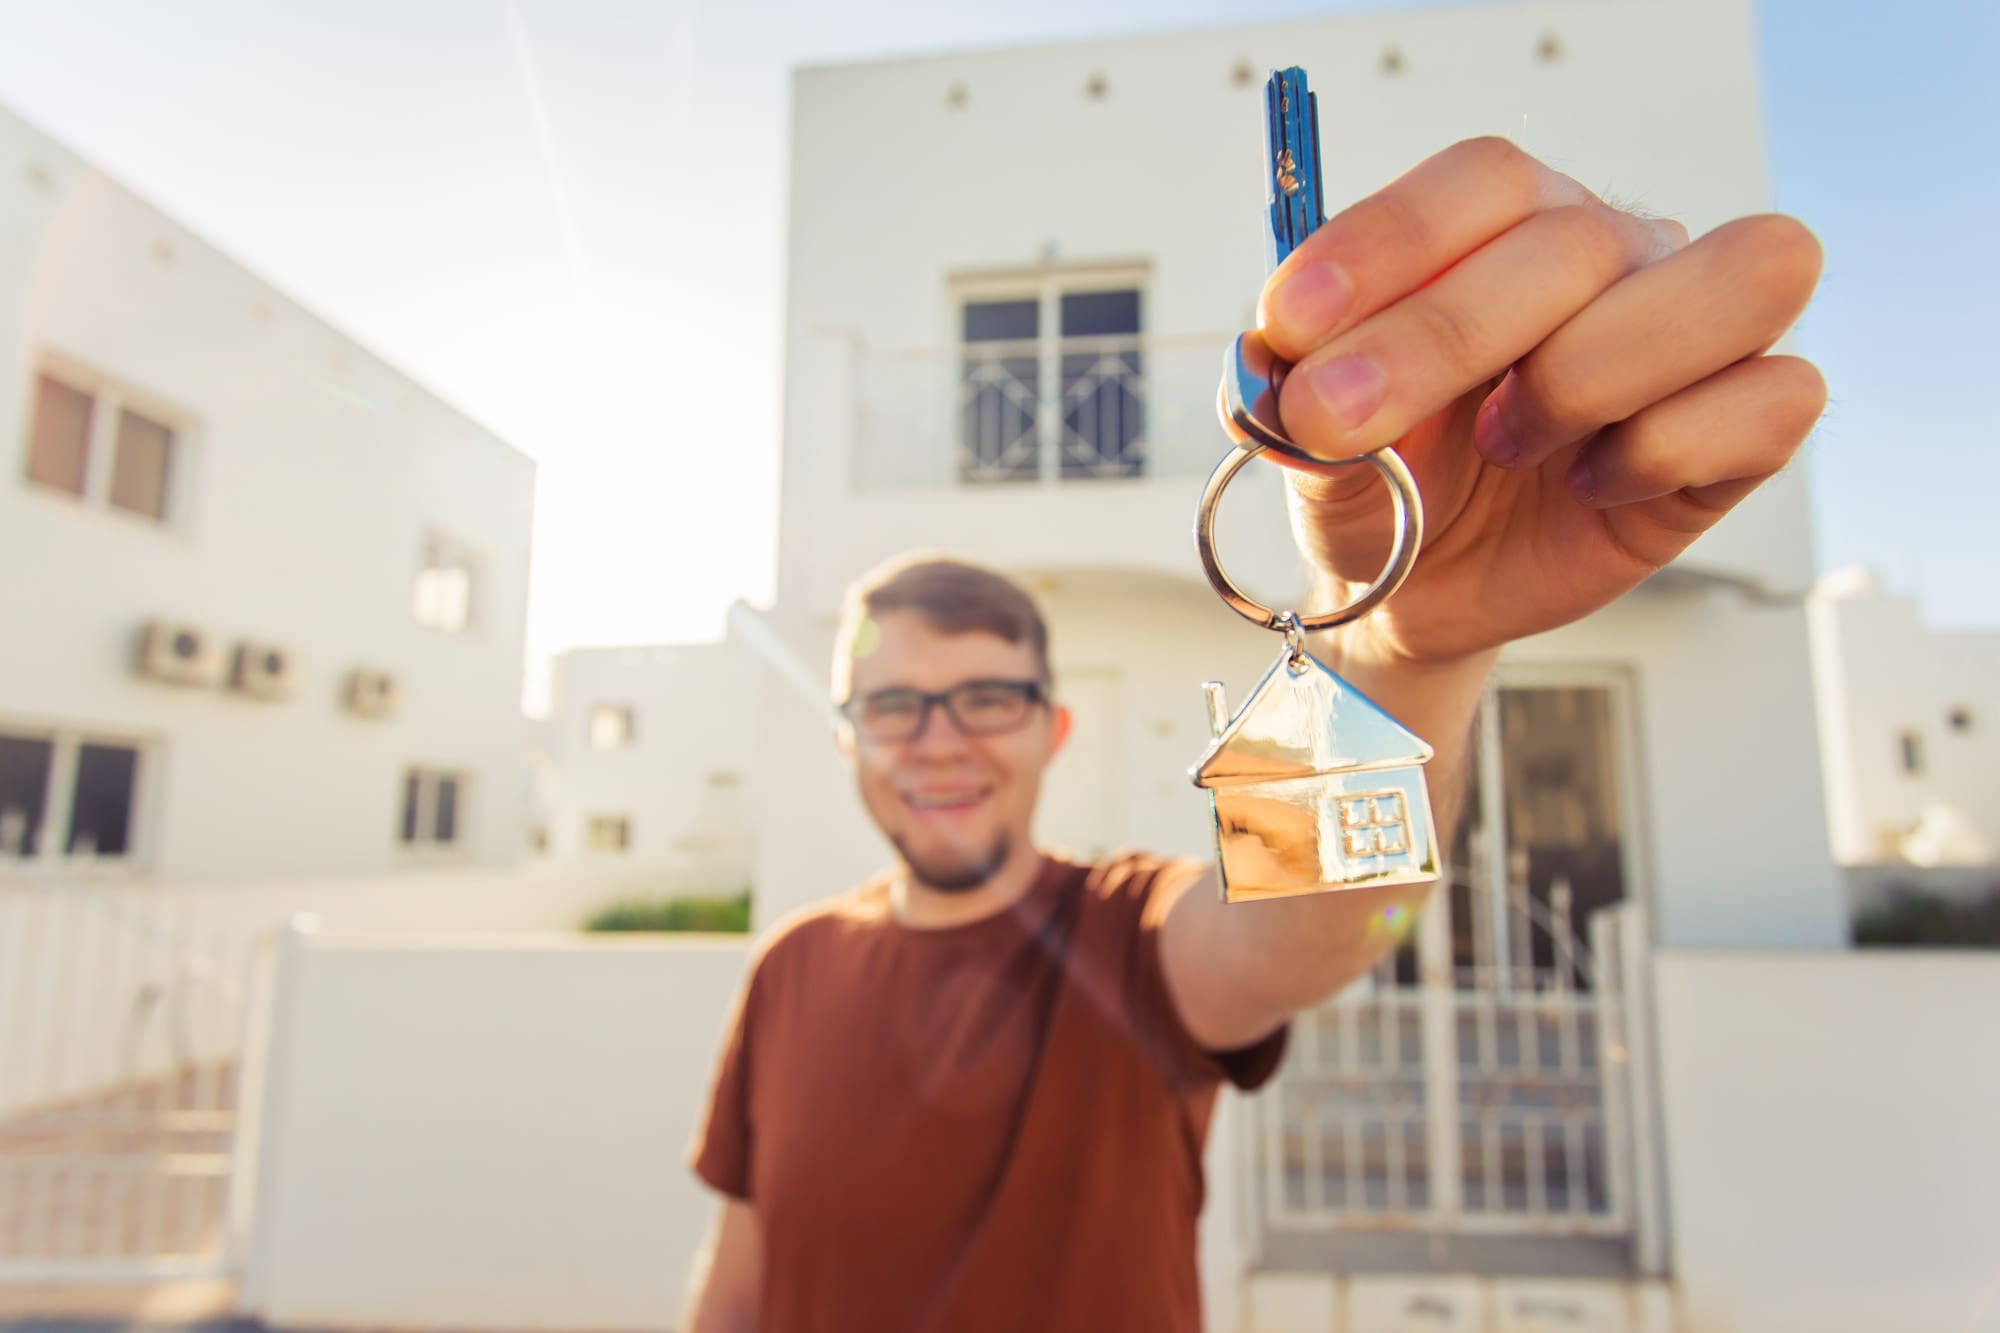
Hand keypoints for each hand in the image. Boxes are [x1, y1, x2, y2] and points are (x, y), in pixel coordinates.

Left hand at [1256, 136, 1825, 666]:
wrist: (1422, 591)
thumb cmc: (1384, 487)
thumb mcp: (1314, 446)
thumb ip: (1297, 396)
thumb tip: (1280, 365)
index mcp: (1508, 223)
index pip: (1484, 180)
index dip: (1387, 242)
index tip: (1293, 323)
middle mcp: (1616, 254)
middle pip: (1576, 241)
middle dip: (1437, 338)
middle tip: (1339, 419)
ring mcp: (1696, 334)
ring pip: (1735, 278)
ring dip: (1588, 374)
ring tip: (1508, 438)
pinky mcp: (1746, 428)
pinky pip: (1774, 398)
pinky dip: (1667, 447)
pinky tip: (1591, 484)